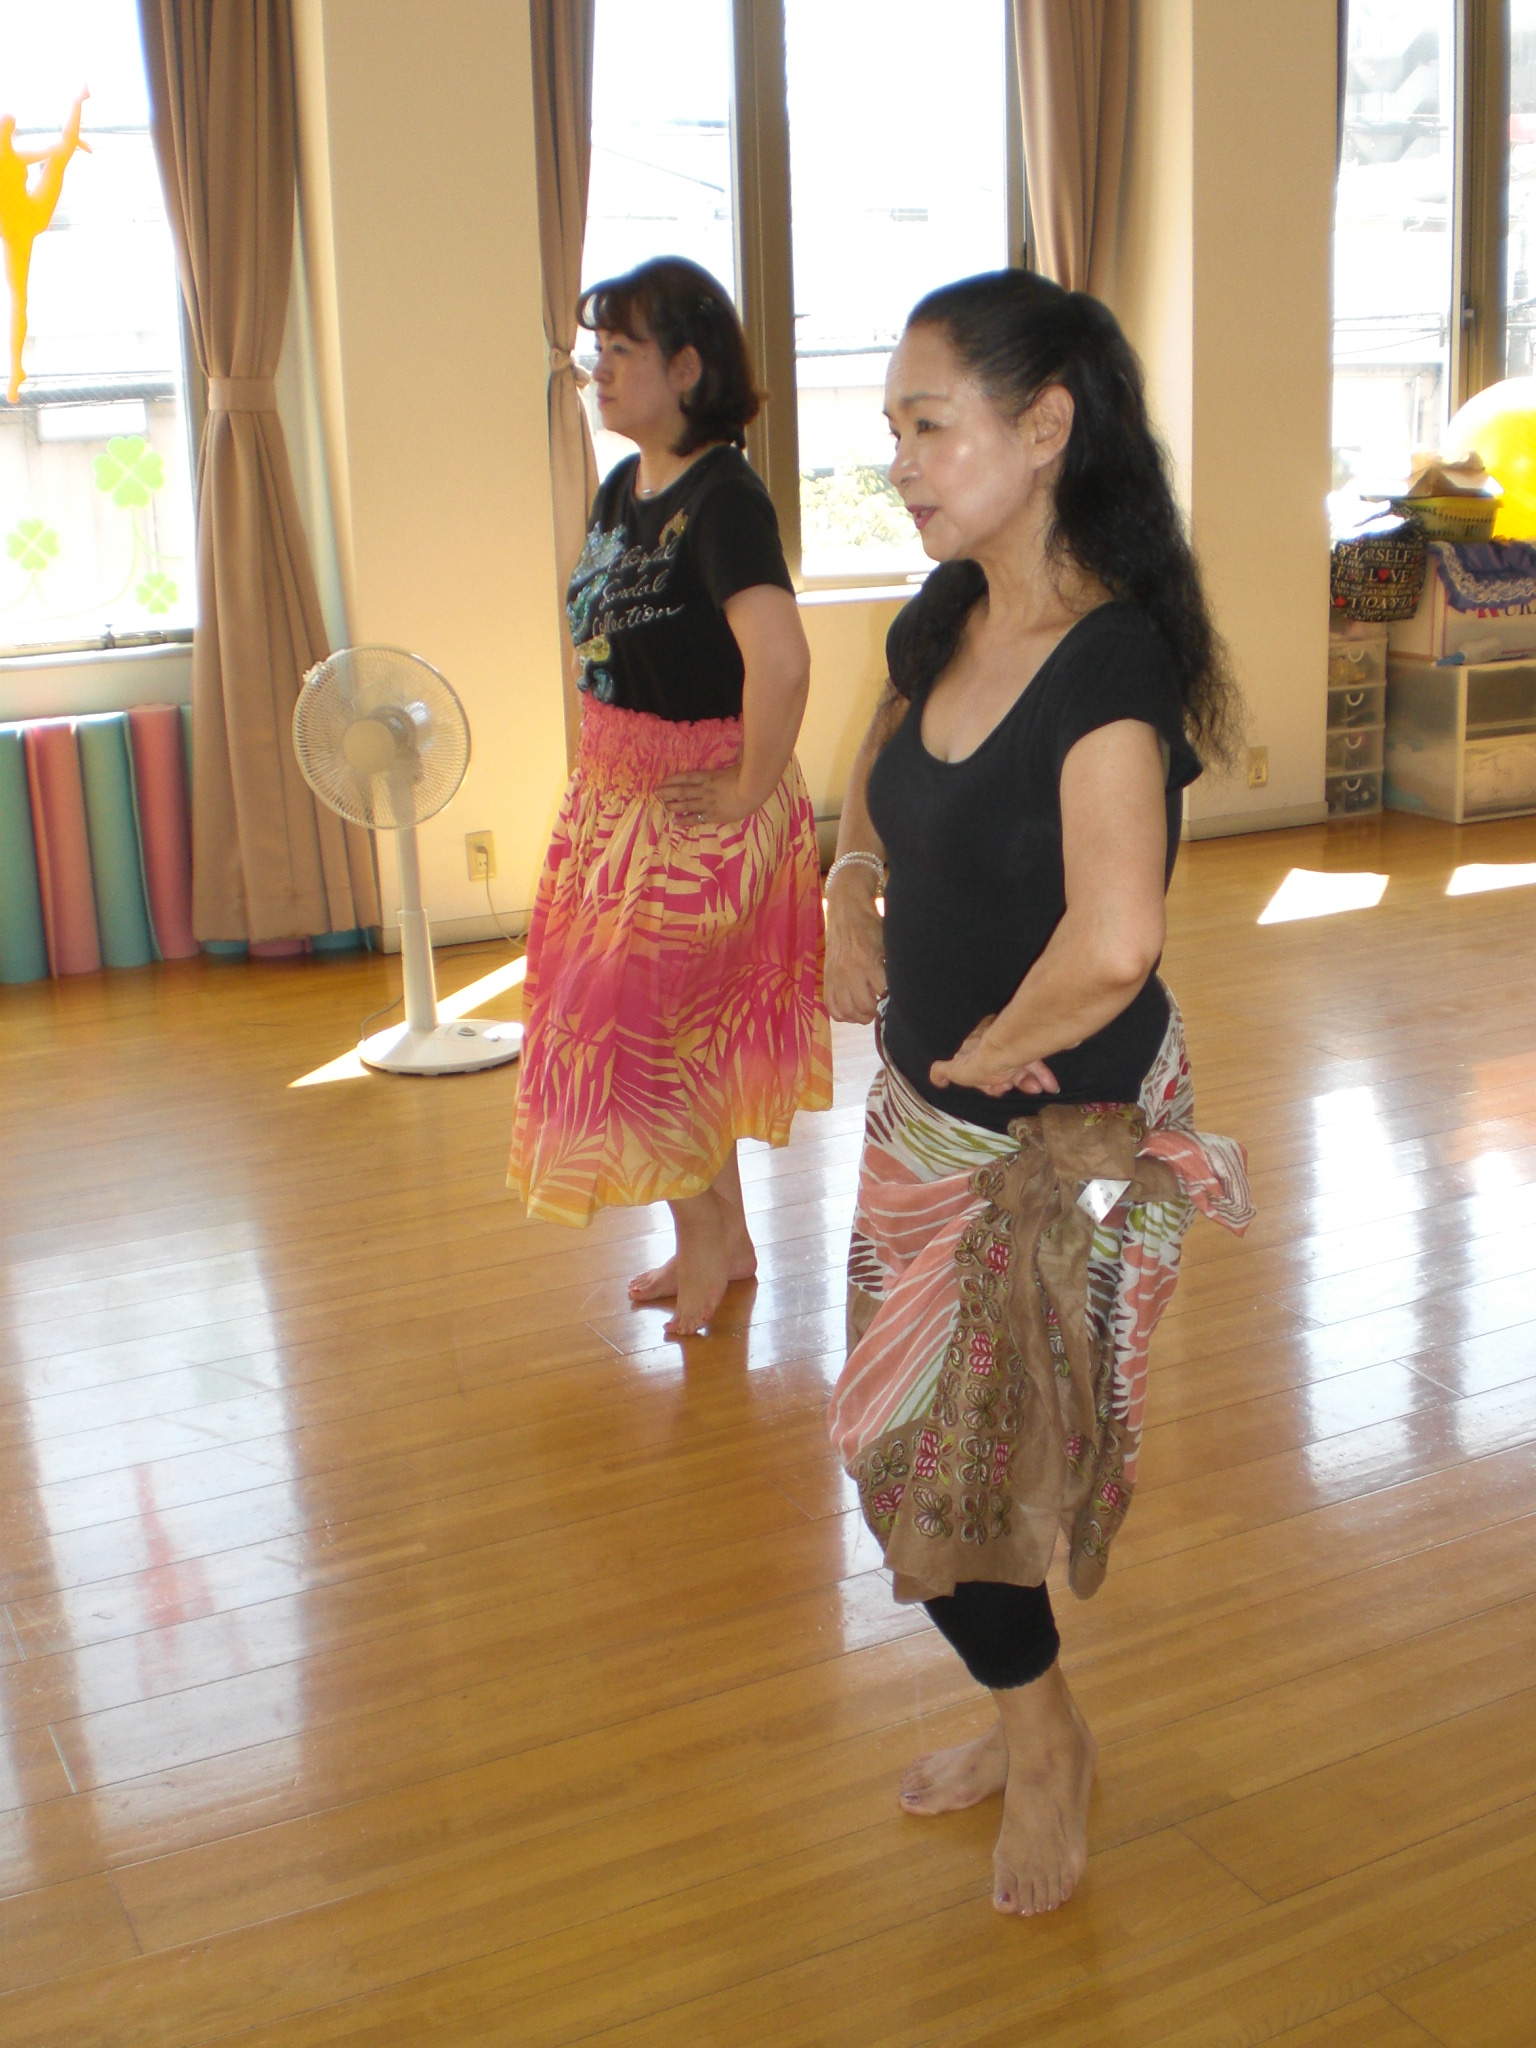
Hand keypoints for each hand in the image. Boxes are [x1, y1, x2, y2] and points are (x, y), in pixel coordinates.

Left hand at [657, 763, 756, 826]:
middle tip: (656, 793)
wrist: (753, 791)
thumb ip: (736, 756)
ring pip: (686, 804)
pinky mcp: (713, 815)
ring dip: (673, 805)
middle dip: (668, 792)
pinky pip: (696, 818)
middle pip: (682, 791)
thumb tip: (740, 747)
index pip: (686, 777)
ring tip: (663, 805)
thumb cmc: (748, 775)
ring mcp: (708, 803)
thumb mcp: (738, 763)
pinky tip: (676, 821)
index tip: (662, 781)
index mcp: (709, 776)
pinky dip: (684, 820)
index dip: (673, 779)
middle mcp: (704, 789)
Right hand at [824, 873, 886, 1023]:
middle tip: (879, 1008)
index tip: (892, 999)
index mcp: (867, 961)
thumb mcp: (887, 943)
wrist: (847, 913)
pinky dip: (841, 1014)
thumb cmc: (871, 927)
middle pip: (863, 1007)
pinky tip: (851, 1010)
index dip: (888, 1000)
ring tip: (866, 1012)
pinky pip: (831, 1006)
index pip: (881, 994)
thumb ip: (892, 966)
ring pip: (846, 1011)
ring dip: (858, 1016)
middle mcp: (849, 971)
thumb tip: (903, 988)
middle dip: (874, 1012)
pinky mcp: (827, 977)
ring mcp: (835, 976)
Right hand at [930, 1015, 1059, 1097]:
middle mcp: (995, 1042)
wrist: (1009, 1050)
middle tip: (1013, 1087)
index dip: (988, 1083)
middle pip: (1003, 1068)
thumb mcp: (956, 1070)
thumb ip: (942, 1072)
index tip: (996, 1089)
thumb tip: (935, 1078)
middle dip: (1010, 1083)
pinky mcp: (1033, 1042)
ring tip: (1036, 1089)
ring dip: (1029, 1082)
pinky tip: (1051, 1086)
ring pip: (1022, 1066)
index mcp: (975, 1046)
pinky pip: (1039, 1061)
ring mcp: (1015, 1042)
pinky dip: (1044, 1076)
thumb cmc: (981, 1062)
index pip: (981, 1068)